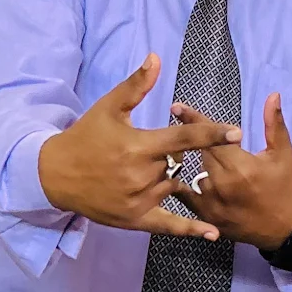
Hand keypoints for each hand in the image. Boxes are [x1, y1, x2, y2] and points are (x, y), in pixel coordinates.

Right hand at [37, 54, 242, 238]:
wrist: (55, 174)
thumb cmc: (85, 137)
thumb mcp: (109, 107)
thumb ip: (136, 85)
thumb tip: (157, 58)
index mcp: (138, 146)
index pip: (183, 139)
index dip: (211, 134)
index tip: (236, 132)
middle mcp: (141, 175)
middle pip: (177, 164)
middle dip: (172, 155)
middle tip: (148, 150)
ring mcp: (138, 200)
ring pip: (173, 186)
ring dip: (169, 178)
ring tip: (143, 169)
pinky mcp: (134, 219)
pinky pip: (168, 225)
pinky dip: (191, 229)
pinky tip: (213, 233)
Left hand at [169, 93, 291, 249]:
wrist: (281, 230)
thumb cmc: (282, 187)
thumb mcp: (283, 154)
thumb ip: (274, 124)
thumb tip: (273, 95)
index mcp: (240, 166)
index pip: (212, 136)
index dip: (193, 119)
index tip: (176, 107)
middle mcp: (222, 183)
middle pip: (201, 151)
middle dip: (199, 141)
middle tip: (197, 135)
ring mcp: (211, 202)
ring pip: (195, 172)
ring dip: (199, 164)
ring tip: (208, 163)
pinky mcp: (205, 217)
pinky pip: (188, 195)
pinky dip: (187, 186)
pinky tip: (190, 179)